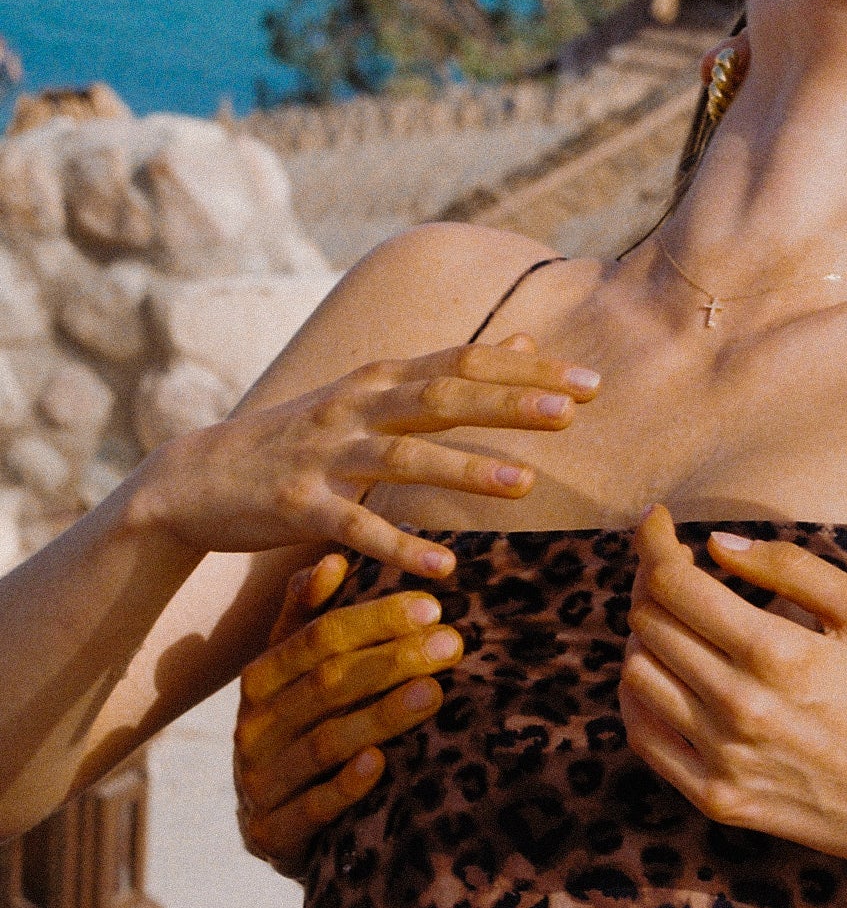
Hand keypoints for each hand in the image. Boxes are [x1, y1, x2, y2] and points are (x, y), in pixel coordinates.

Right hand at [127, 333, 598, 582]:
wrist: (195, 478)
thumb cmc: (300, 439)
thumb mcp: (372, 395)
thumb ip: (446, 373)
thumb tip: (523, 340)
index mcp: (379, 381)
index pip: (463, 362)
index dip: (526, 370)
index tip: (590, 382)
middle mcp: (355, 407)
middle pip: (441, 396)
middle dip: (507, 402)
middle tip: (571, 411)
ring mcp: (324, 455)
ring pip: (402, 458)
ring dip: (463, 470)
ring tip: (523, 485)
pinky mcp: (295, 506)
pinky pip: (354, 527)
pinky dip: (398, 546)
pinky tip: (443, 567)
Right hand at [233, 555, 462, 871]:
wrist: (276, 829)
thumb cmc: (300, 736)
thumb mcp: (297, 679)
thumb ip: (307, 621)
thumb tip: (331, 558)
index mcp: (260, 681)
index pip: (315, 639)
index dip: (372, 620)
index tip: (431, 604)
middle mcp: (253, 728)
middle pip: (324, 686)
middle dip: (390, 660)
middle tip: (451, 643)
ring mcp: (260, 783)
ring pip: (322, 743)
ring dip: (380, 716)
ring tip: (433, 693)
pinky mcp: (273, 835)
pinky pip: (313, 808)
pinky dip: (346, 785)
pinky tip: (381, 764)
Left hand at [618, 506, 846, 866]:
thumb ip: (792, 565)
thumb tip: (716, 543)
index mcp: (778, 652)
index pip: (673, 583)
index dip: (654, 543)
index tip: (658, 523)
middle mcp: (741, 706)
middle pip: (649, 622)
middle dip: (653, 582)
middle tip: (676, 571)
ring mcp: (723, 757)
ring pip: (637, 672)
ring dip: (646, 637)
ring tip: (678, 624)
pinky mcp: (713, 797)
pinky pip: (642, 733)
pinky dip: (639, 695)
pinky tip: (664, 673)